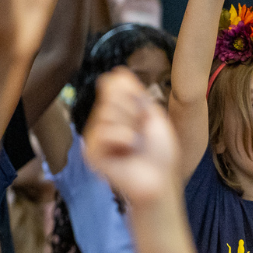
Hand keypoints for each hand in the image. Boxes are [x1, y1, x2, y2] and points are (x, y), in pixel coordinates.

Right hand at [82, 68, 178, 202]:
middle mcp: (102, 122)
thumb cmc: (160, 152)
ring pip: (106, 113)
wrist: (160, 180)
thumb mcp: (152, 115)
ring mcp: (95, 138)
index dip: (129, 93)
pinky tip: (128, 149)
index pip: (112, 85)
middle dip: (132, 112)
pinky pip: (104, 131)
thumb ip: (134, 93)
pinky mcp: (92, 153)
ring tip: (135, 143)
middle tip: (141, 131)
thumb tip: (117, 72)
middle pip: (109, 98)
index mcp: (116, 112)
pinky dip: (122, 138)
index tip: (143, 110)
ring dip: (129, 127)